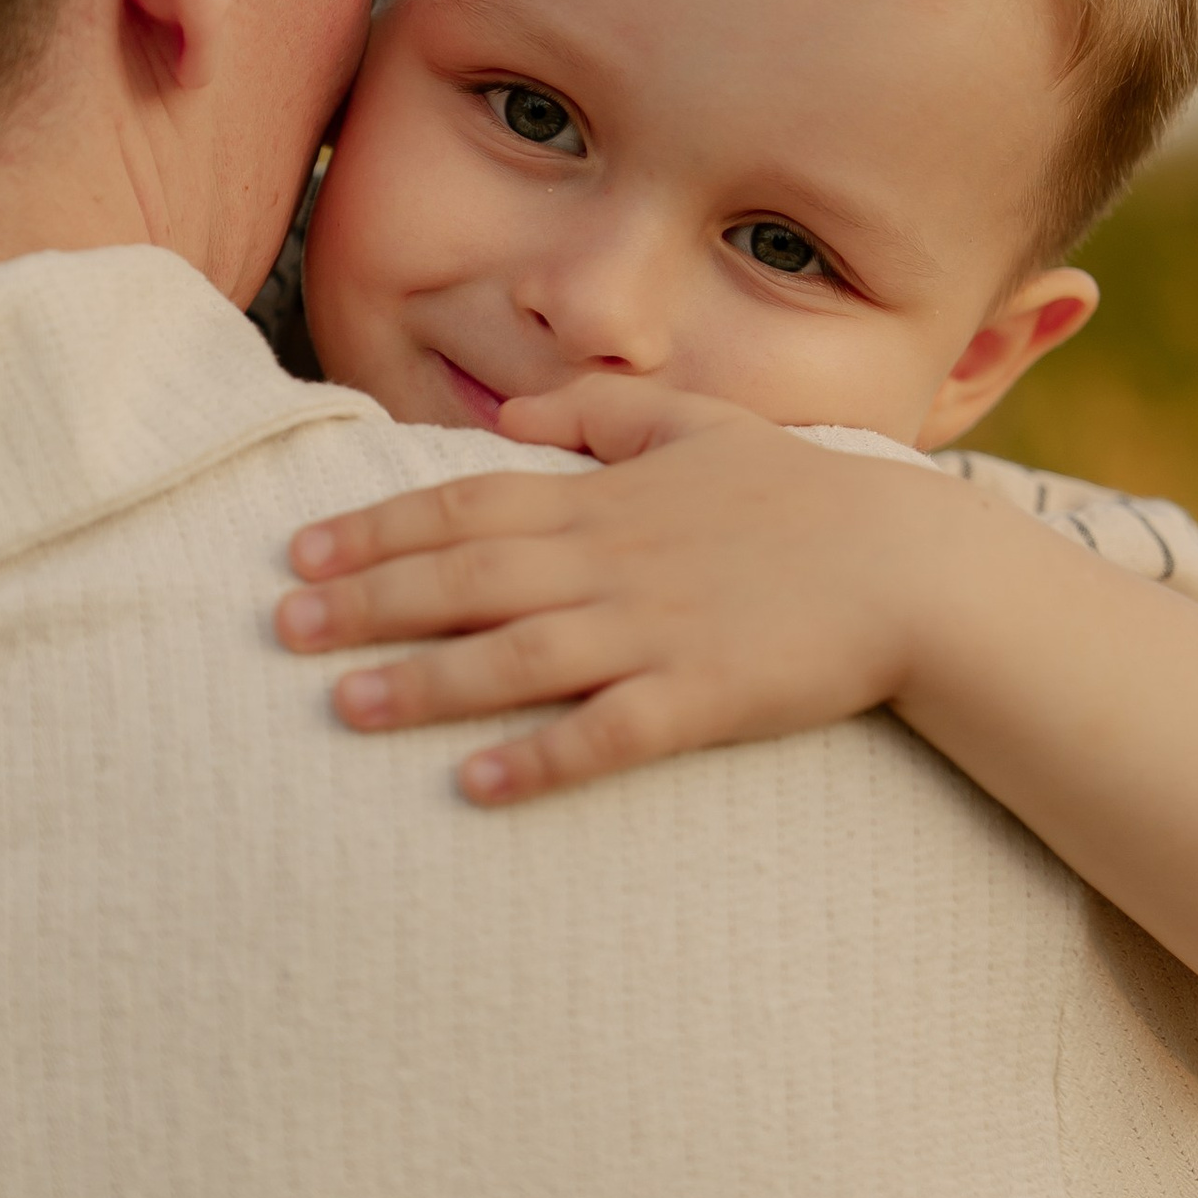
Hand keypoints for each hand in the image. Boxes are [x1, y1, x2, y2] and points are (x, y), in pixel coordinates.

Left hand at [275, 372, 950, 800]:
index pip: (469, 507)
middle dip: (371, 602)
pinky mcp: (704, 698)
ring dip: (429, 684)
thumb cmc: (808, 500)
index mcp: (608, 498)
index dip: (380, 528)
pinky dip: (542, 760)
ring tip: (345, 706)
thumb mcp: (704, 426)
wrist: (915, 568)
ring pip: (520, 657)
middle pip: (471, 580)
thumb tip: (513, 411)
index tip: (301, 552)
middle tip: (282, 628)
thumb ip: (605, 412)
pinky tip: (477, 786)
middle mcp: (616, 561)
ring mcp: (658, 631)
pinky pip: (609, 734)